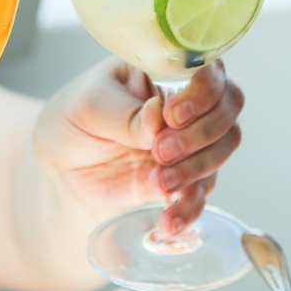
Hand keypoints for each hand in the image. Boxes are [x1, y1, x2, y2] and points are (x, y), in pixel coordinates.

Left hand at [34, 58, 243, 235]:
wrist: (63, 164)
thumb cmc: (74, 117)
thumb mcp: (87, 105)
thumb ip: (124, 113)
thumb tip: (158, 118)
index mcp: (166, 70)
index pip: (208, 70)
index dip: (201, 93)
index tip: (172, 115)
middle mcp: (189, 101)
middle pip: (228, 108)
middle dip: (201, 134)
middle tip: (160, 151)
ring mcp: (191, 140)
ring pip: (223, 148)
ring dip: (197, 169)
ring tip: (159, 183)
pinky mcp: (185, 177)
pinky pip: (202, 193)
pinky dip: (190, 208)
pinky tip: (169, 221)